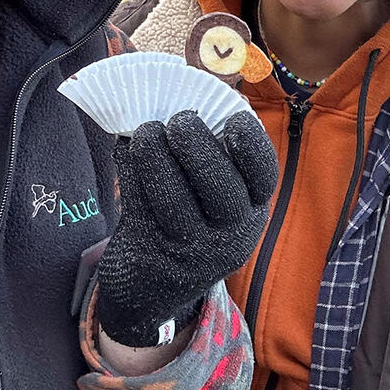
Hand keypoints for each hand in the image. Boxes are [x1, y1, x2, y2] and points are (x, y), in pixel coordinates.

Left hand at [96, 109, 277, 347]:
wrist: (151, 293)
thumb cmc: (188, 223)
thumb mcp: (214, 205)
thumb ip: (212, 159)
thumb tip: (186, 96)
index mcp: (252, 212)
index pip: (264, 178)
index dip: (252, 145)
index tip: (234, 118)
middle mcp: (229, 236)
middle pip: (220, 187)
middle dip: (197, 145)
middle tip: (180, 120)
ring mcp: (189, 250)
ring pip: (172, 195)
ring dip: (154, 152)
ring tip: (145, 131)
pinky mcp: (150, 253)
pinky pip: (138, 204)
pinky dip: (129, 169)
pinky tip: (126, 148)